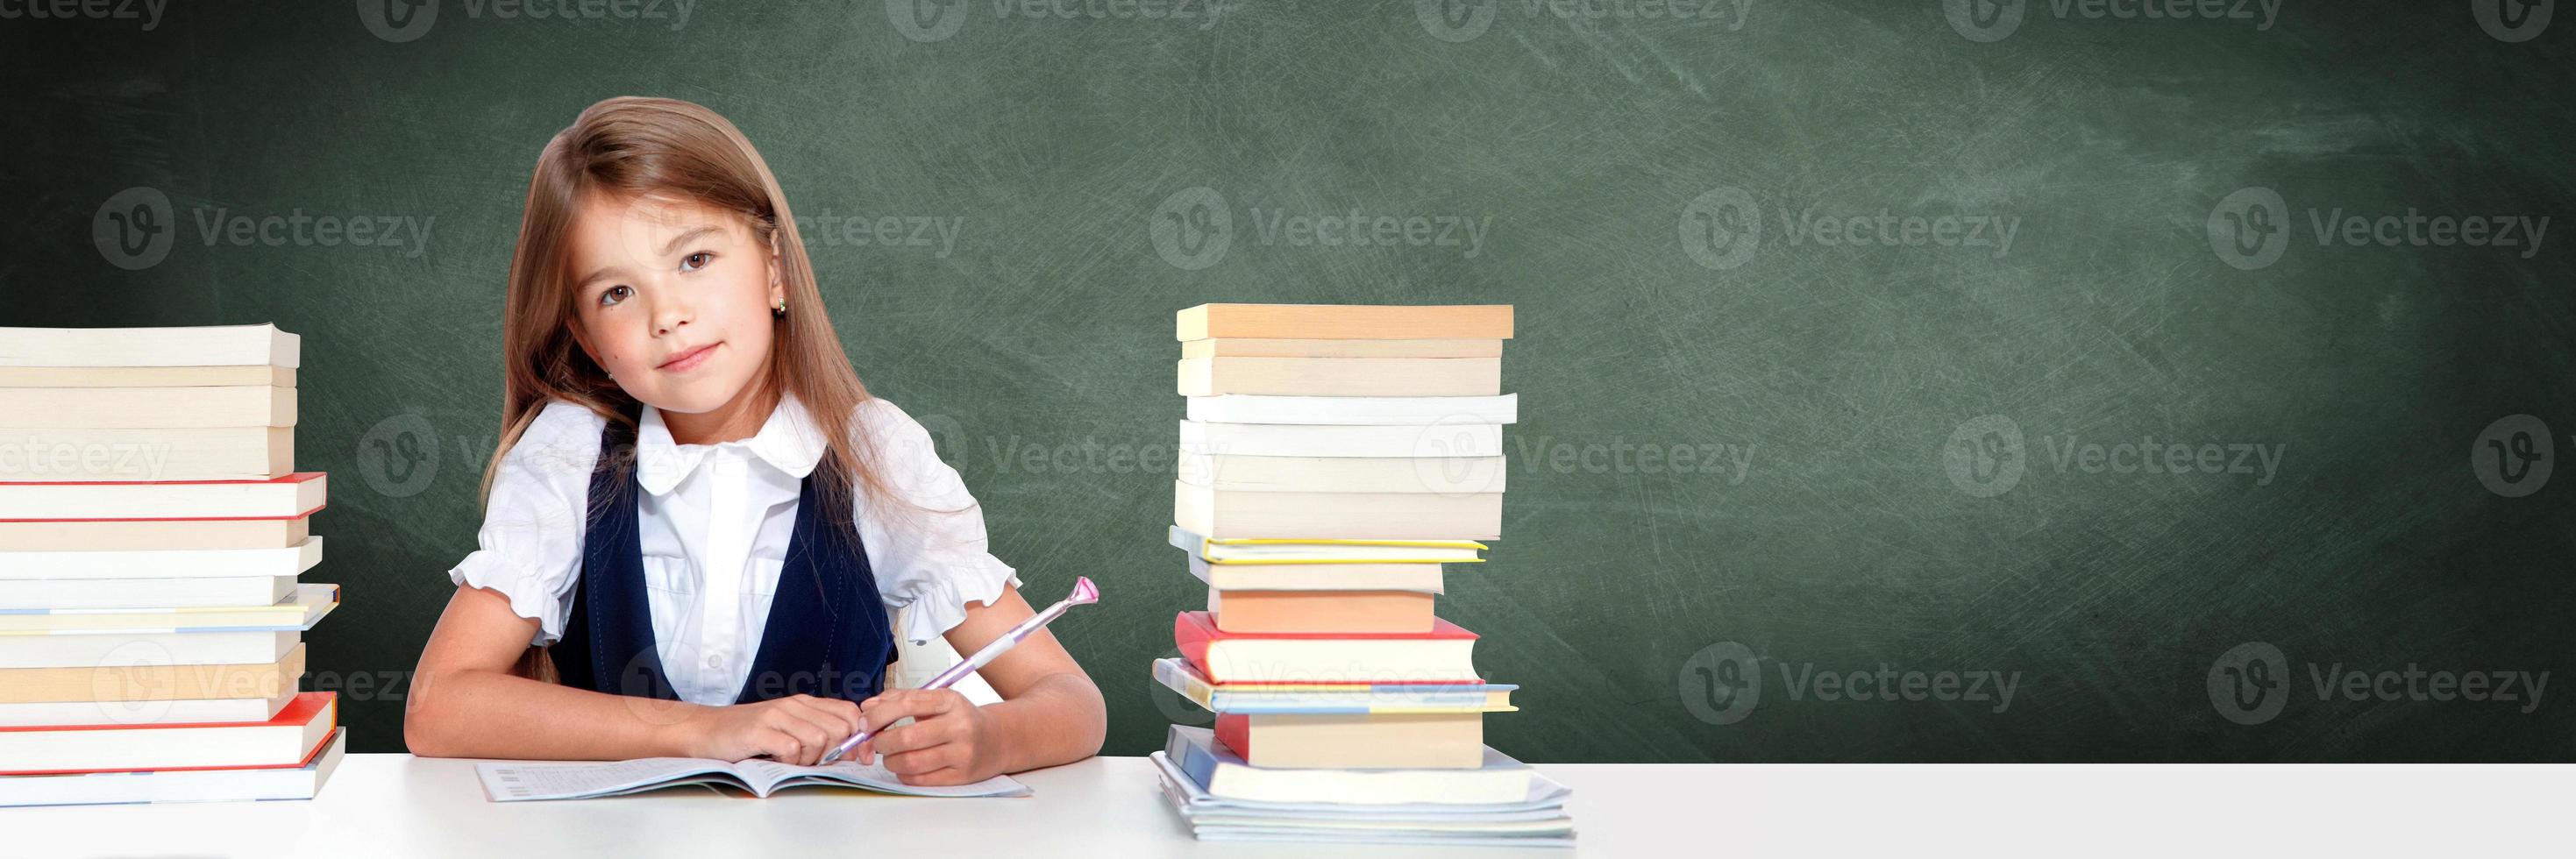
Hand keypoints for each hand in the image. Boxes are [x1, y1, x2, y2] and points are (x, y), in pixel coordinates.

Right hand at [676, 694, 861, 764]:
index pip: (850, 712)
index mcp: (805, 703)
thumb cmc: (748, 734)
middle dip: (833, 752)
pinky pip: (792, 749)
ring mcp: (777, 716)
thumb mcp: (787, 727)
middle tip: (812, 761)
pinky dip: (789, 761)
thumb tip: (850, 752)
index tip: (852, 757)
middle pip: (839, 729)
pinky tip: (775, 759)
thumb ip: (816, 732)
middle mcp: (794, 705)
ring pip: (819, 740)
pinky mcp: (760, 730)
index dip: (858, 737)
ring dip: (809, 759)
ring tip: (790, 760)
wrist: (706, 730)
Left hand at [852, 688, 997, 785]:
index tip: (865, 723)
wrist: (998, 739)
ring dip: (890, 760)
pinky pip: (920, 779)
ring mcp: (962, 753)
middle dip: (881, 742)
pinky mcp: (961, 776)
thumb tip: (868, 706)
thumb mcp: (937, 701)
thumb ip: (901, 699)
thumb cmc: (961, 719)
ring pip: (911, 762)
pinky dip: (903, 774)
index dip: (879, 715)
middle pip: (906, 737)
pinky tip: (905, 767)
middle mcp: (959, 726)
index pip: (907, 704)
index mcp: (951, 701)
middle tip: (876, 742)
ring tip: (891, 755)